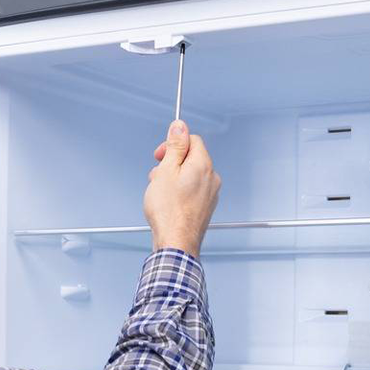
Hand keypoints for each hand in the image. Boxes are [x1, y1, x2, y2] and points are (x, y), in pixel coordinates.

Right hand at [143, 121, 220, 256]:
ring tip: (160, 192)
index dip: (173, 144)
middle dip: (172, 163)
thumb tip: (179, 127)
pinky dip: (180, 191)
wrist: (176, 242)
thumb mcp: (166, 170)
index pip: (192, 140)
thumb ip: (175, 146)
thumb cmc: (169, 211)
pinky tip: (168, 203)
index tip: (160, 154)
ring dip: (174, 178)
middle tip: (157, 174)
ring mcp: (210, 193)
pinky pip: (193, 190)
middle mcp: (211, 178)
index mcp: (203, 165)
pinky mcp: (205, 207)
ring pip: (190, 175)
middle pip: (191, 158)